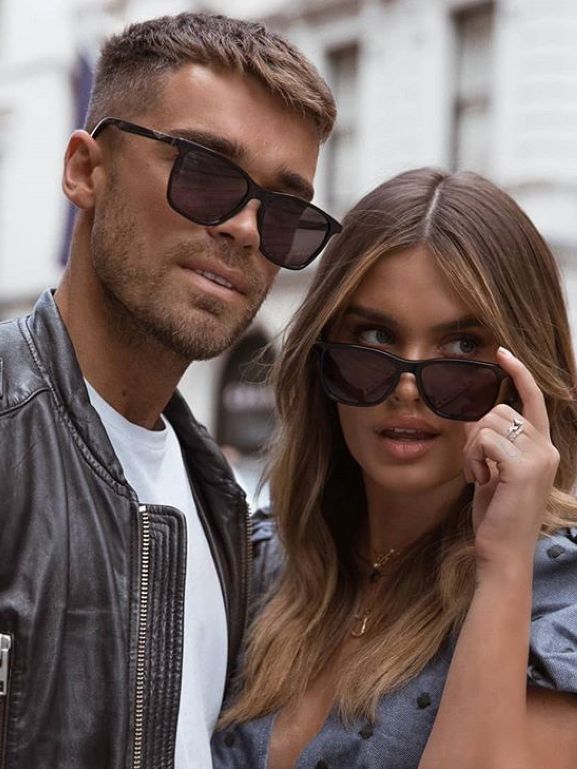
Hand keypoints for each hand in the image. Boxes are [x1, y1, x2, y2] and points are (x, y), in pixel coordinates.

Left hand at [462, 348, 558, 566]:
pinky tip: (479, 481)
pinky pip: (485, 439)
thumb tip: (472, 416)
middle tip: (476, 467)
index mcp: (542, 448)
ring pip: (489, 423)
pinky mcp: (524, 467)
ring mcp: (538, 457)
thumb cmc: (496, 515)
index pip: (532, 400)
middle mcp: (546, 448)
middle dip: (475, 434)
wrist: (502, 552)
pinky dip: (473, 458)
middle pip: (498, 410)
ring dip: (472, 448)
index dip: (518, 373)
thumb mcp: (492, 471)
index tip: (502, 353)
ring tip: (479, 476)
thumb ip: (490, 443)